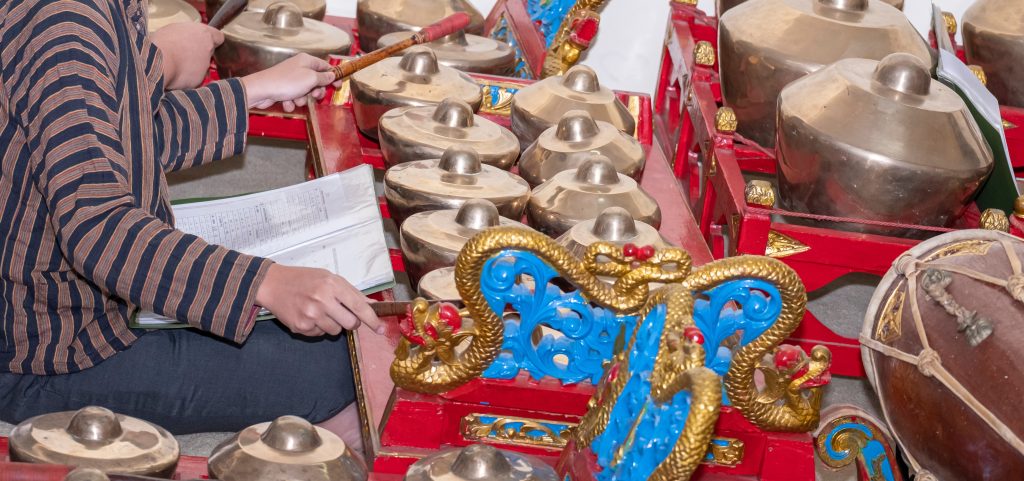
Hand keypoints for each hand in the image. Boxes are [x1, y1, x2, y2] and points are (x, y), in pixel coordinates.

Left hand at [150, 22, 222, 89]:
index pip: (218, 37)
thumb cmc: (183, 69)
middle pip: (199, 36)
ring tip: (177, 64)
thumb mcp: (202, 74)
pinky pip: (169, 40)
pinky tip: (165, 60)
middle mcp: (191, 26)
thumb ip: (205, 65)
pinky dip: (168, 48)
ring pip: (182, 37)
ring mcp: (174, 27)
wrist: (155, 65)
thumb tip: (201, 65)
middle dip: (197, 47)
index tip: (212, 57)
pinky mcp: (159, 31)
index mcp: (207, 35)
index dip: (216, 47)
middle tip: (194, 63)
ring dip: (182, 47)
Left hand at [241, 53, 337, 111]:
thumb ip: (324, 78)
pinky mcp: (284, 89)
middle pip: (316, 81)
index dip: (333, 76)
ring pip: (305, 91)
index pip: (325, 66)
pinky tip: (286, 102)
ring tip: (295, 99)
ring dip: (302, 98)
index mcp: (307, 60)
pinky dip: (291, 102)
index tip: (339, 86)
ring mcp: (291, 78)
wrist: (262, 90)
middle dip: (316, 91)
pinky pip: (294, 97)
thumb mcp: (311, 79)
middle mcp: (299, 67)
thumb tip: (332, 75)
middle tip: (315, 96)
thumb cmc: (287, 82)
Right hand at [255, 264, 383, 336]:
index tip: (381, 329)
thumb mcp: (329, 278)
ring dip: (332, 325)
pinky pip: (319, 334)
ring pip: (335, 331)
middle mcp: (322, 300)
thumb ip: (351, 293)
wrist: (273, 284)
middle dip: (351, 323)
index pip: (358, 306)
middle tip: (341, 314)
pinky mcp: (300, 327)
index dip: (372, 319)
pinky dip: (317, 328)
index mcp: (332, 285)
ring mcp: (311, 315)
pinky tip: (308, 315)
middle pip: (350, 324)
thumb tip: (371, 306)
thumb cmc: (304, 279)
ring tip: (319, 311)